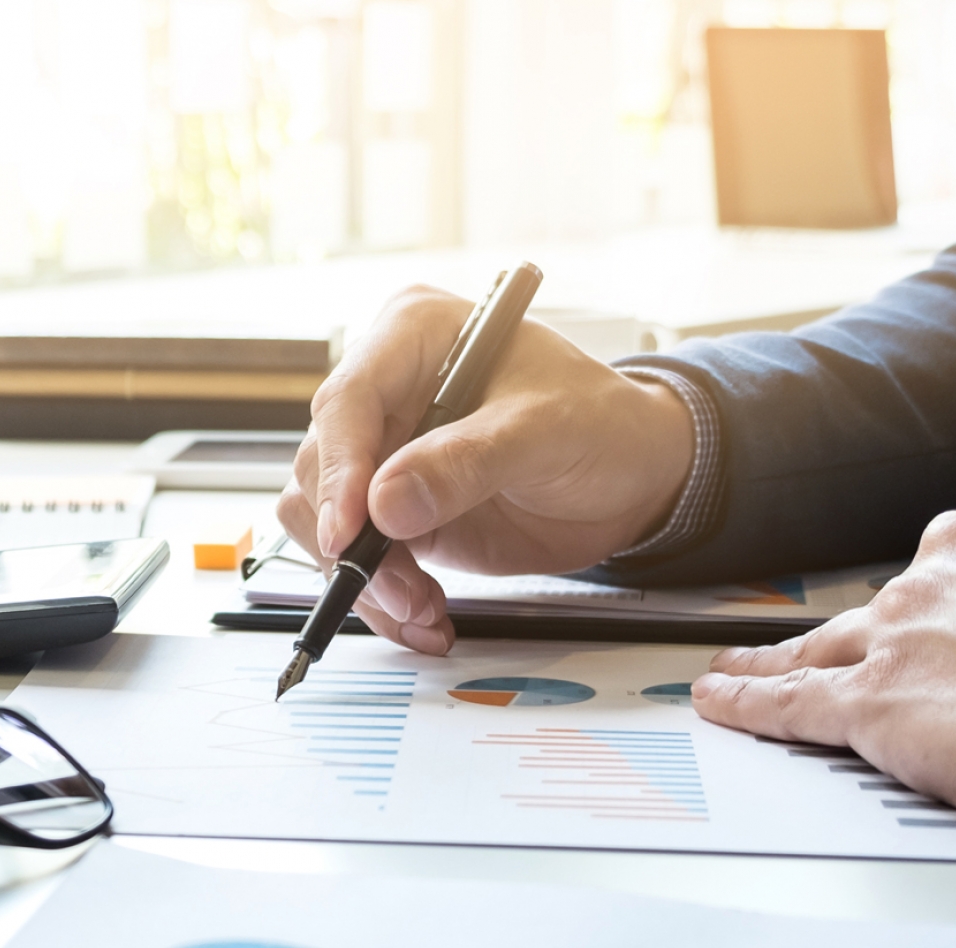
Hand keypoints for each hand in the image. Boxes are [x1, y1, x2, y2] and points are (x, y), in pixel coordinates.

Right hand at [277, 285, 697, 654]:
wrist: (632, 475)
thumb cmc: (599, 423)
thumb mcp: (545, 432)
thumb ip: (465, 464)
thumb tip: (384, 505)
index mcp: (413, 336)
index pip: (348, 401)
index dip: (339, 469)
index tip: (350, 531)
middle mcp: (385, 392)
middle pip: (322, 466)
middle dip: (354, 540)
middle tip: (402, 590)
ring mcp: (384, 453)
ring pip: (324, 519)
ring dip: (366, 577)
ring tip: (422, 610)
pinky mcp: (392, 508)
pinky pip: (357, 556)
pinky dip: (382, 596)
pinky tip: (425, 617)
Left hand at [691, 496, 955, 834]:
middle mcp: (951, 570)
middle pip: (891, 604)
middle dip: (879, 635)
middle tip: (872, 660)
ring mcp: (903, 633)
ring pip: (824, 643)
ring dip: (784, 658)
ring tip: (746, 666)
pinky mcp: (872, 700)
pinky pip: (790, 698)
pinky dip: (750, 700)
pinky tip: (725, 699)